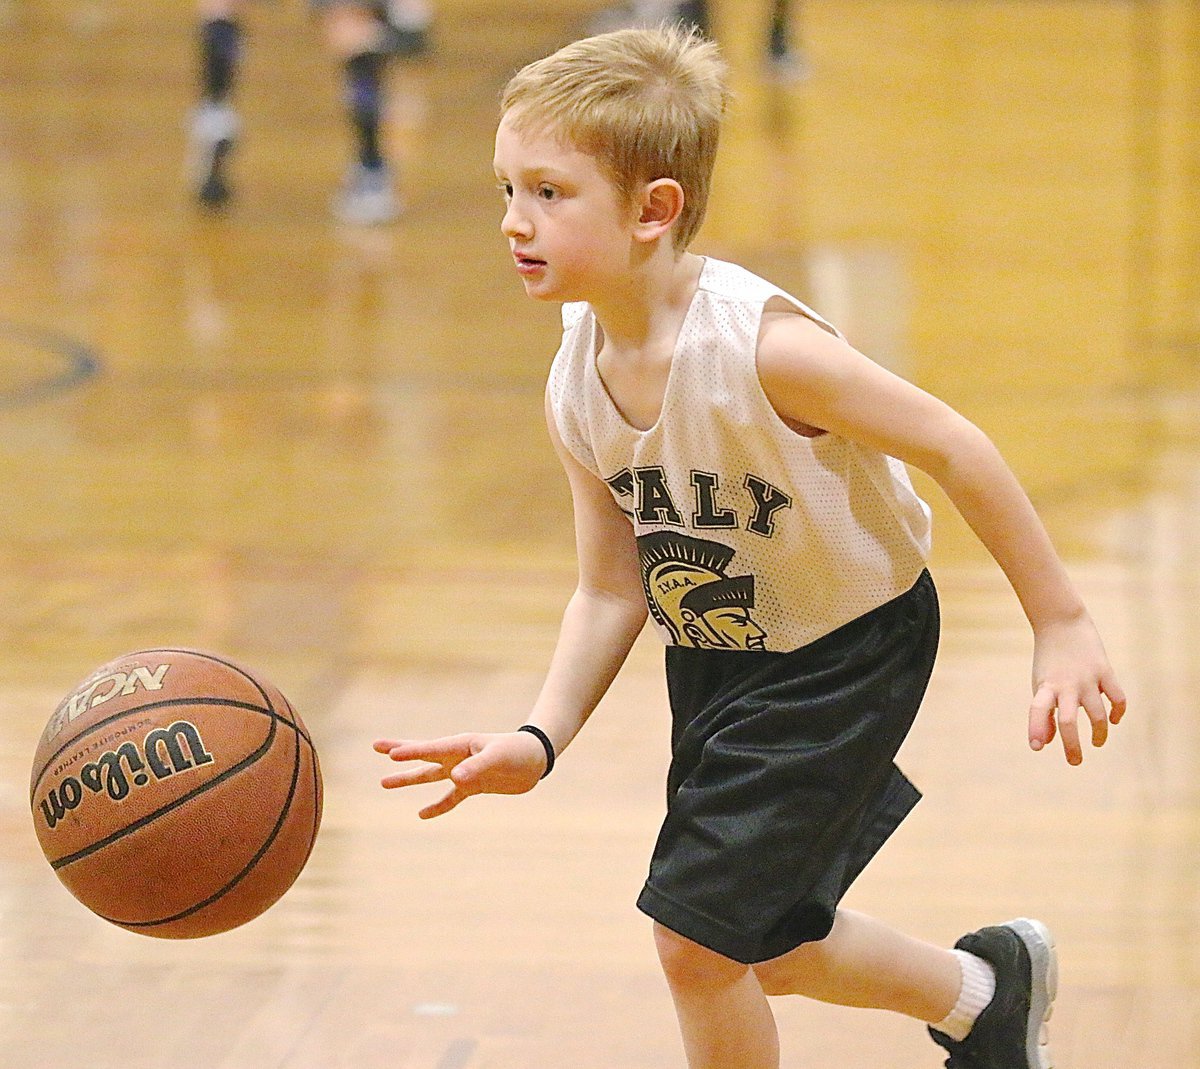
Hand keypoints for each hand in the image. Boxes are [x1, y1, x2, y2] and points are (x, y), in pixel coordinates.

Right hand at [372, 731, 547, 817]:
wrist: (535, 760)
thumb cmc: (517, 752)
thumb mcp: (497, 758)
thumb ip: (476, 767)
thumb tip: (455, 779)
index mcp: (461, 745)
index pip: (430, 748)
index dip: (410, 750)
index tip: (387, 752)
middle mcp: (457, 756)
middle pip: (423, 754)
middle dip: (400, 752)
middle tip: (376, 747)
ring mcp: (463, 771)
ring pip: (430, 776)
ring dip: (409, 779)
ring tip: (384, 783)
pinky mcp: (472, 785)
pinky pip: (450, 798)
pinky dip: (437, 805)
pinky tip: (422, 814)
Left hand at [1028, 614, 1126, 764]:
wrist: (1061, 623)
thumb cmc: (1049, 660)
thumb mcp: (1040, 683)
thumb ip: (1044, 713)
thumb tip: (1048, 743)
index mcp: (1045, 686)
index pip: (1038, 710)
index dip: (1036, 729)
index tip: (1036, 747)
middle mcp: (1066, 685)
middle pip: (1070, 722)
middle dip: (1073, 746)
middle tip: (1075, 762)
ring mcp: (1087, 678)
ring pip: (1097, 715)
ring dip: (1099, 733)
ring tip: (1096, 742)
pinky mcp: (1105, 671)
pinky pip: (1118, 698)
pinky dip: (1118, 712)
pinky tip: (1114, 720)